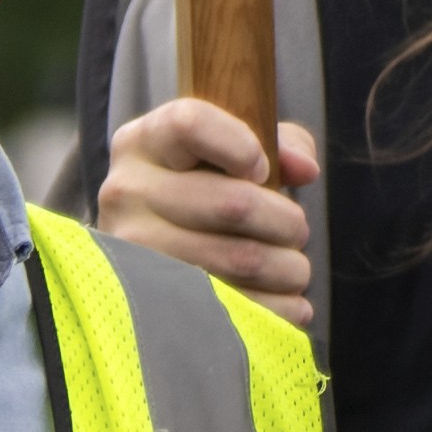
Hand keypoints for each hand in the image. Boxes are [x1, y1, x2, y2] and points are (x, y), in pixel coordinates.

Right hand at [89, 94, 318, 329]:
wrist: (150, 259)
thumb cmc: (202, 192)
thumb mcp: (230, 152)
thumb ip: (277, 143)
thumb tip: (304, 169)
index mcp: (142, 143)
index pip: (190, 124)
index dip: (241, 145)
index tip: (263, 168)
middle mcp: (127, 194)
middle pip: (235, 204)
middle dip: (287, 221)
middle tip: (296, 229)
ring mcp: (135, 252)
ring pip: (243, 259)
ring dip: (289, 267)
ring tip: (292, 267)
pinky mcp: (155, 304)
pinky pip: (241, 308)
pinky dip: (281, 308)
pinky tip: (288, 302)